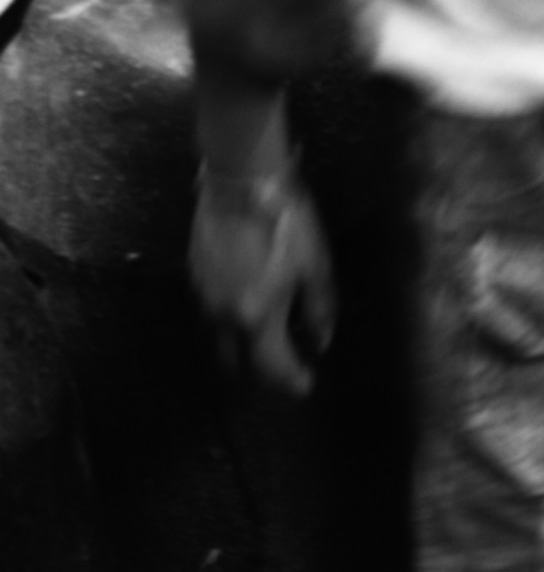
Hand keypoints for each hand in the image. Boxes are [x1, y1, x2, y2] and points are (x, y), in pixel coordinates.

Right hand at [190, 163, 336, 394]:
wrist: (240, 186)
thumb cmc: (287, 225)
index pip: (271, 367)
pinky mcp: (194, 276)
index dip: (290, 381)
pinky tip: (245, 310)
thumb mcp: (316, 267)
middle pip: (236, 361)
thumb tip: (321, 341)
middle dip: (259, 373)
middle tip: (282, 371)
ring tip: (265, 344)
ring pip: (219, 338)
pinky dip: (229, 322)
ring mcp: (203, 297)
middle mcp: (223, 316)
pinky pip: (211, 313)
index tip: (306, 386)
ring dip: (241, 348)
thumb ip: (320, 309)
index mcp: (256, 318)